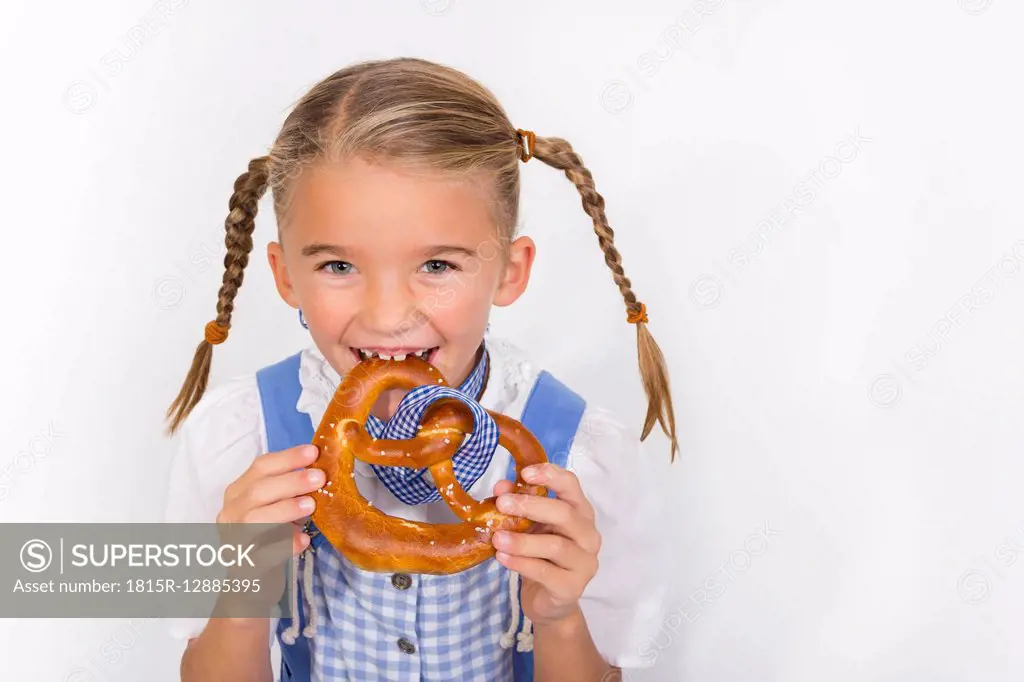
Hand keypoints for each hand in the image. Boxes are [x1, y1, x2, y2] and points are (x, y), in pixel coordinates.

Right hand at [216, 444, 323, 556]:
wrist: (250, 578)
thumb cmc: (268, 535)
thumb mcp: (278, 505)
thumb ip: (292, 490)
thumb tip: (322, 471)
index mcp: (239, 491)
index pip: (260, 467)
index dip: (287, 458)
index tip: (313, 452)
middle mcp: (231, 512)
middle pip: (257, 491)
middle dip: (291, 482)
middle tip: (319, 478)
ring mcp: (233, 539)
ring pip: (253, 519)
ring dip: (285, 509)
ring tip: (311, 505)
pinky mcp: (242, 566)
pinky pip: (261, 554)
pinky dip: (283, 545)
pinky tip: (303, 541)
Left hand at [490, 463, 600, 627]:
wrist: (549, 601)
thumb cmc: (541, 556)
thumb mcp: (529, 527)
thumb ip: (518, 506)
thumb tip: (500, 487)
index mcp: (580, 512)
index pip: (572, 485)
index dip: (550, 475)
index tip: (524, 473)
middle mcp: (588, 535)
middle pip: (564, 513)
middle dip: (531, 506)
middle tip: (502, 504)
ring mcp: (584, 562)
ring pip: (555, 546)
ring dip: (522, 540)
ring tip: (497, 537)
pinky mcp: (573, 587)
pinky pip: (545, 572)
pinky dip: (521, 563)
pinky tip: (502, 557)